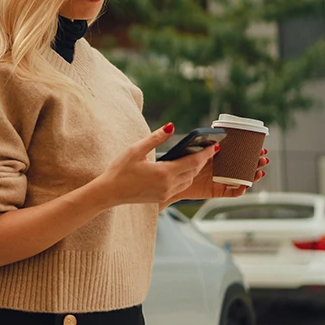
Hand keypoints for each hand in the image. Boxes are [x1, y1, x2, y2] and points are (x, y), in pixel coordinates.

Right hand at [94, 123, 218, 206]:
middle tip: (209, 150)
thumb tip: (171, 126)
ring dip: (194, 170)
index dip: (206, 154)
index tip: (215, 146)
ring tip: (198, 159)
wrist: (110, 192)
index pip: (192, 162)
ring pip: (188, 181)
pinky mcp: (162, 198)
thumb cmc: (120, 170)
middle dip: (202, 161)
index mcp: (163, 172)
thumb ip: (156, 138)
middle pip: (193, 171)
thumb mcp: (136, 149)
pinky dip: (186, 178)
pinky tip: (183, 171)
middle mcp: (168, 185)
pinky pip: (180, 187)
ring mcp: (165, 193)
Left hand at [170, 147, 269, 202]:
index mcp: (219, 157)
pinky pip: (232, 192)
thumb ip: (206, 148)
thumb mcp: (195, 152)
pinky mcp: (217, 191)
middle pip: (245, 166)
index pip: (240, 153)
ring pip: (242, 178)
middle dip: (256, 162)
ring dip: (253, 175)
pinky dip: (240, 189)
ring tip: (260, 170)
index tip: (261, 146)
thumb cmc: (181, 163)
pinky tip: (246, 184)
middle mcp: (223, 169)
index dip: (251, 151)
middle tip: (264, 158)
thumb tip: (217, 143)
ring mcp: (221, 180)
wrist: (171, 180)